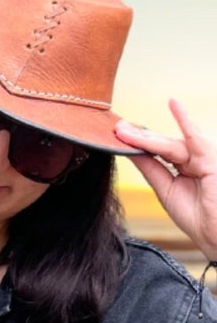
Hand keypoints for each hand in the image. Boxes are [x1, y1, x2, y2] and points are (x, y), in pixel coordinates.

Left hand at [115, 100, 216, 259]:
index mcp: (185, 165)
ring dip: (146, 138)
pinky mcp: (213, 161)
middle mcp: (195, 158)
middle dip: (138, 136)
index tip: (117, 133)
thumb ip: (150, 167)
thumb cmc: (198, 218)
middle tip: (116, 128)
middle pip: (162, 143)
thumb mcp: (166, 189)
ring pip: (171, 144)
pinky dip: (186, 122)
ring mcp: (205, 158)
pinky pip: (197, 140)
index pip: (158, 148)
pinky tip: (174, 104)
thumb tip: (130, 149)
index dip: (137, 140)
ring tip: (123, 130)